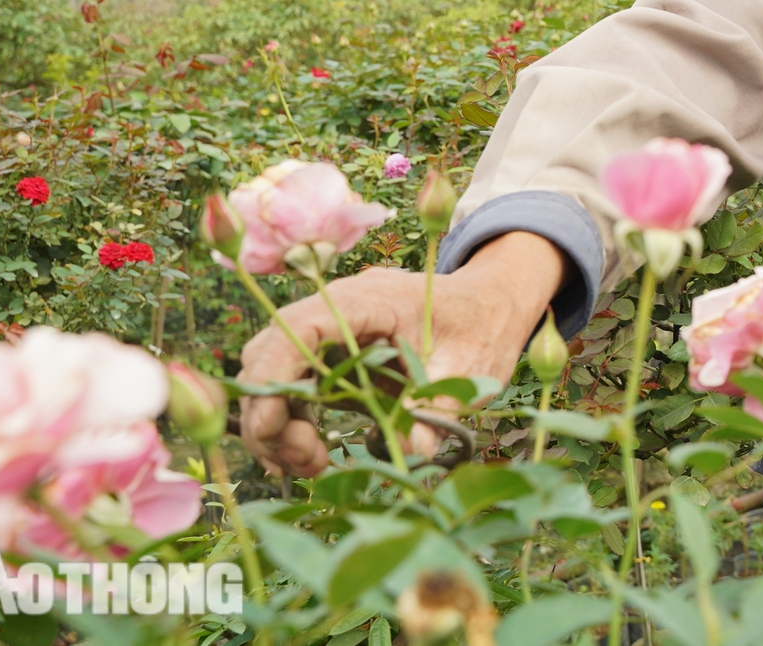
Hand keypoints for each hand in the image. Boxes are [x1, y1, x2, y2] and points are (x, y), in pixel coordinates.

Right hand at [238, 232, 562, 476]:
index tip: (272, 427)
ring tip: (311, 463)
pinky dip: (290, 422)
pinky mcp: (332, 355)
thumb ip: (439, 406)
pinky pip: (293, 386)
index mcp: (370, 299)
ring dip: (277, 423)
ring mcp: (331, 332)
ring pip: (274, 373)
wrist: (491, 306)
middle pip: (271, 353)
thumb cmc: (482, 327)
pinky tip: (309, 455)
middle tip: (305, 458)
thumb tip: (411, 452)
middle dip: (270, 411)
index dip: (274, 374)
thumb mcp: (470, 366)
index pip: (300, 327)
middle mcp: (338, 309)